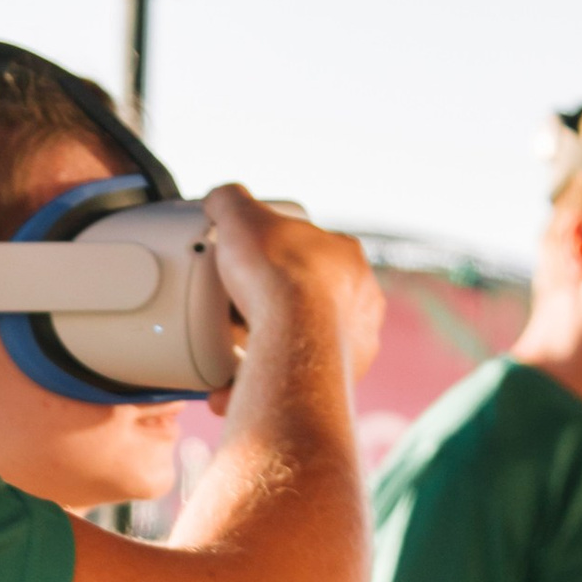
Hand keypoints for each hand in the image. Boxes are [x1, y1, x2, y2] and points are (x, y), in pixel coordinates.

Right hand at [201, 189, 382, 391]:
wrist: (295, 338)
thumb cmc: (278, 274)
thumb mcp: (241, 214)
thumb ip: (230, 200)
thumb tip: (222, 199)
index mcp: (345, 255)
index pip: (311, 249)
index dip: (276, 256)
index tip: (251, 265)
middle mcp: (360, 297)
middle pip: (312, 297)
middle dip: (277, 305)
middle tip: (242, 311)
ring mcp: (356, 339)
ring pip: (311, 340)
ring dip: (277, 345)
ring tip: (240, 350)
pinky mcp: (343, 377)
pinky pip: (302, 378)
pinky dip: (271, 380)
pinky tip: (239, 381)